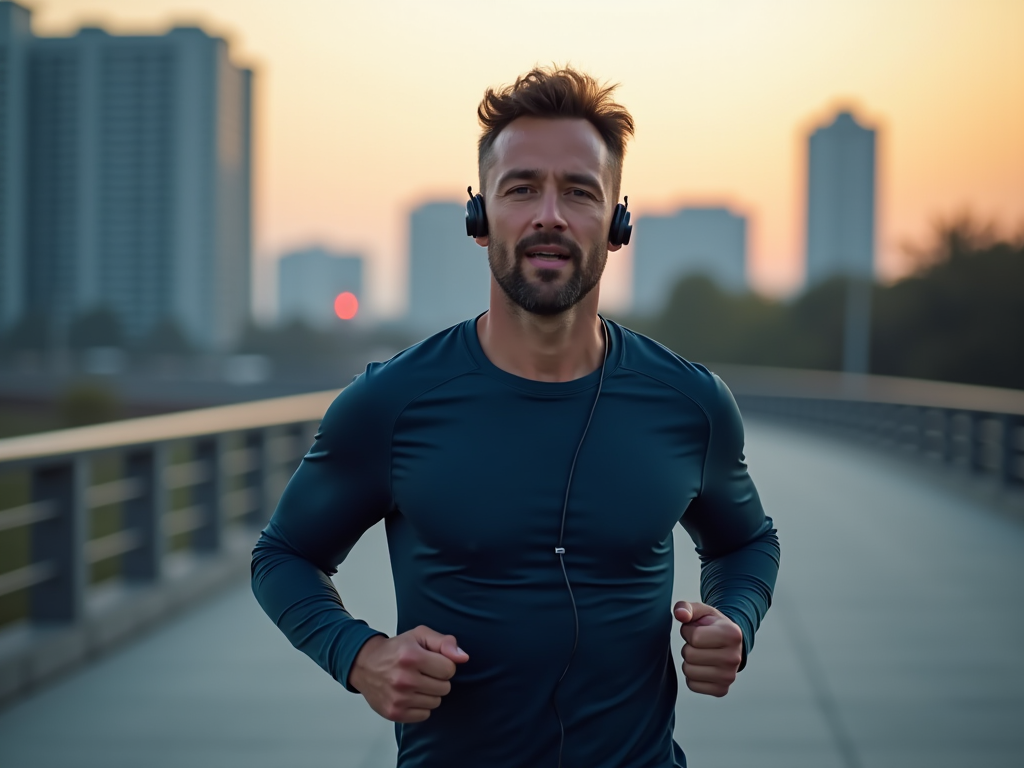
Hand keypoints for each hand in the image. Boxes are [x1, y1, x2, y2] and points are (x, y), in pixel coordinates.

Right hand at [349, 626, 468, 722]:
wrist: (365, 665)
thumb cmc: (396, 650)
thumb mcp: (420, 636)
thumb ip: (444, 642)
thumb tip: (463, 657)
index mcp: (411, 656)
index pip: (449, 669)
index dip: (444, 665)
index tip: (432, 661)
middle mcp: (404, 678)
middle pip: (445, 687)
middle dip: (438, 679)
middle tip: (423, 672)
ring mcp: (398, 698)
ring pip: (436, 702)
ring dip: (430, 693)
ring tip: (416, 683)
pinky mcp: (394, 713)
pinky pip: (425, 715)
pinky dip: (421, 706)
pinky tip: (410, 695)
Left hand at [673, 600, 742, 697]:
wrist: (728, 644)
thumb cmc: (712, 626)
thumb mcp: (701, 611)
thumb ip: (686, 608)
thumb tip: (679, 613)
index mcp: (732, 634)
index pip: (694, 637)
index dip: (689, 631)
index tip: (697, 630)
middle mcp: (734, 657)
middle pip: (690, 655)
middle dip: (688, 646)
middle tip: (699, 643)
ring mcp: (729, 676)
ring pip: (688, 671)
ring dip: (689, 661)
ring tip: (701, 653)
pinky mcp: (721, 690)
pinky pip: (692, 684)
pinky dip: (692, 676)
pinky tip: (703, 666)